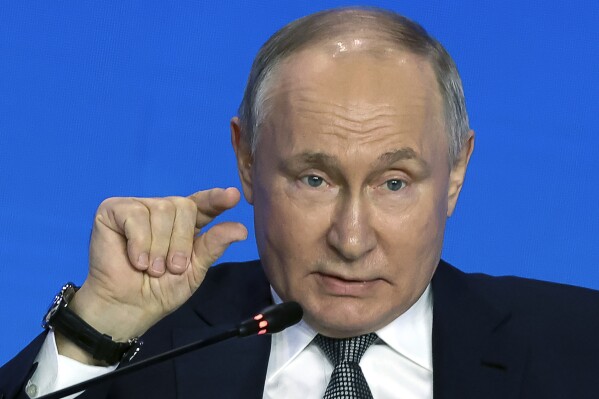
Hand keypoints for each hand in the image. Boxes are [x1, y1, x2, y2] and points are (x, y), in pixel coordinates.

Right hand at [58, 187, 246, 362]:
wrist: (127, 307)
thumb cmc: (160, 290)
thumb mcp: (194, 270)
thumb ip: (214, 246)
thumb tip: (242, 229)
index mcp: (185, 223)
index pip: (204, 203)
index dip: (217, 198)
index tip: (233, 196)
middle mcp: (163, 210)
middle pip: (184, 206)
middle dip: (180, 242)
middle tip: (170, 268)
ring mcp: (139, 207)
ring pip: (161, 209)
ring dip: (158, 247)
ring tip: (150, 268)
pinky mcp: (113, 210)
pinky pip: (135, 215)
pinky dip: (139, 242)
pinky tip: (135, 260)